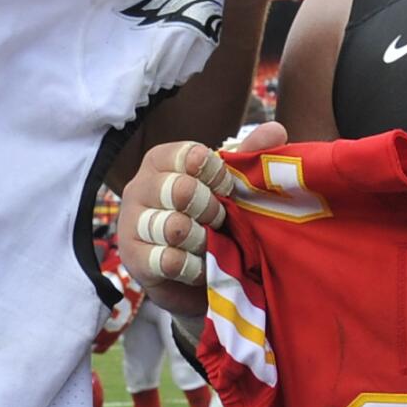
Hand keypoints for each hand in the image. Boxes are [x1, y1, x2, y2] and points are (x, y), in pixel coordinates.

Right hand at [116, 126, 286, 318]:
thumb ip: (252, 156)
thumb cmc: (212, 222)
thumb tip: (275, 130)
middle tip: (219, 222)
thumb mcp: (233, 187)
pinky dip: (194, 267)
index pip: (191, 156)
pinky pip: (169, 260)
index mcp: (162, 160)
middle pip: (182, 189)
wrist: (198, 277)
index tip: (227, 190)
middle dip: (211, 210)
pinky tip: (199, 267)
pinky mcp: (133, 259)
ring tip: (208, 246)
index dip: (218, 176)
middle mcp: (139, 186)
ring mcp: (131, 223)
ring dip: (203, 241)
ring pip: (175, 227)